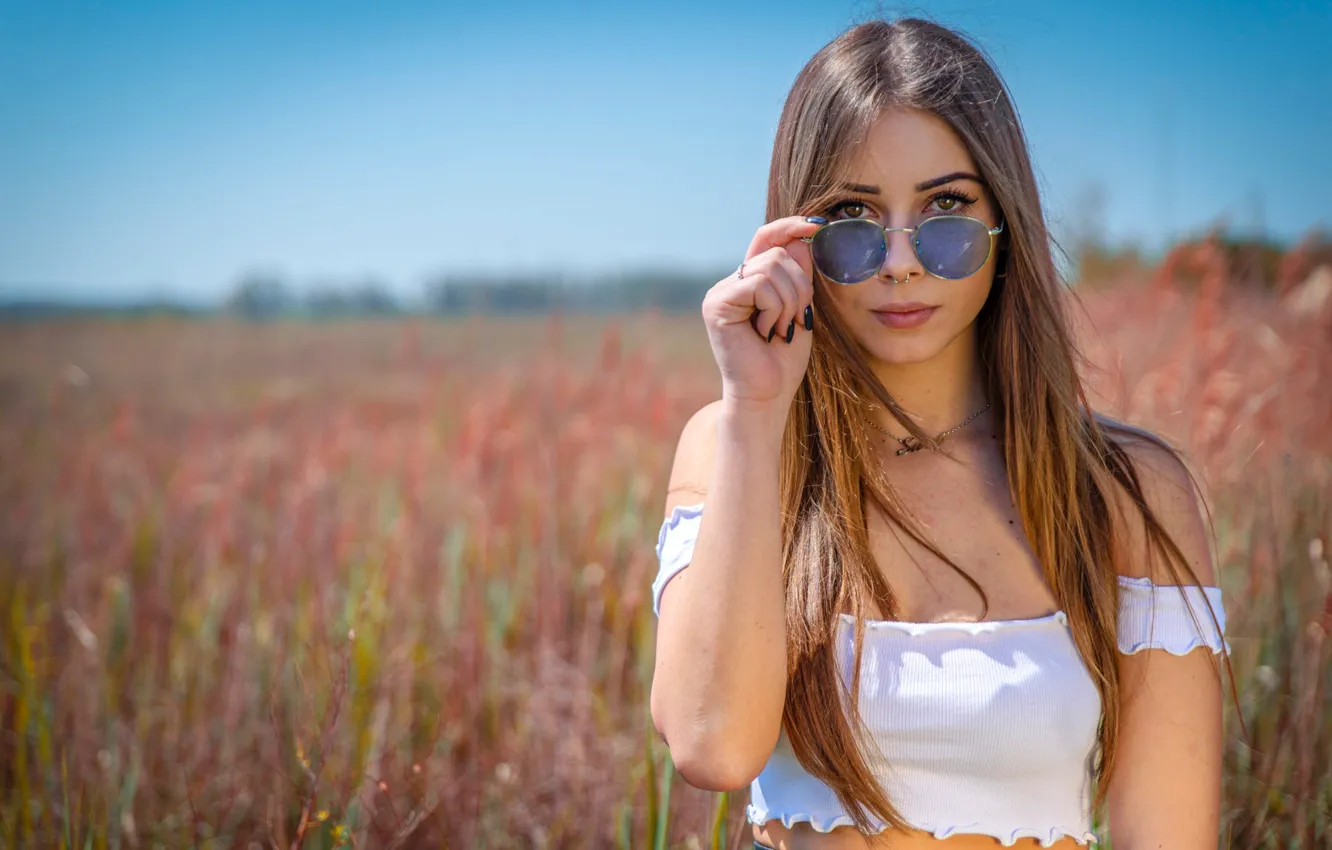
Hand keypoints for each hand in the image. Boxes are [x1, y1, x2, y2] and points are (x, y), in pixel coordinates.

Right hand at [701, 215, 821, 409]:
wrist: (767, 395)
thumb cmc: (782, 360)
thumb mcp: (800, 309)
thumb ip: (799, 275)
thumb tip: (801, 239)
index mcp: (749, 282)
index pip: (766, 238)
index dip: (791, 226)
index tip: (819, 225)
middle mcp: (731, 283)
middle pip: (776, 253)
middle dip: (799, 287)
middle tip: (794, 321)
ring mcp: (720, 292)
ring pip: (771, 267)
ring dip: (789, 302)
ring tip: (780, 330)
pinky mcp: (717, 304)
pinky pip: (760, 285)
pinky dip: (775, 309)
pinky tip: (766, 331)